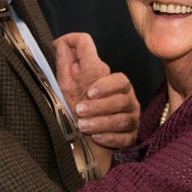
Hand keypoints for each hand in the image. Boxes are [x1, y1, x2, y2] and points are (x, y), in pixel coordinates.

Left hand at [54, 33, 138, 149]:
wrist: (86, 147)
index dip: (100, 73)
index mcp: (109, 82)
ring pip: (124, 116)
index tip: (81, 79)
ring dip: (101, 121)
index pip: (110, 69)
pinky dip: (111, 137)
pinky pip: (126, 136)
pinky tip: (96, 137)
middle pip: (121, 93)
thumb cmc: (77, 113)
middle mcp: (124, 96)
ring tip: (83, 126)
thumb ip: (65, 67)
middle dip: (99, 102)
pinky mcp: (131, 136)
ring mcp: (130, 116)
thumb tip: (60, 44)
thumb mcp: (67, 89)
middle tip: (79, 109)